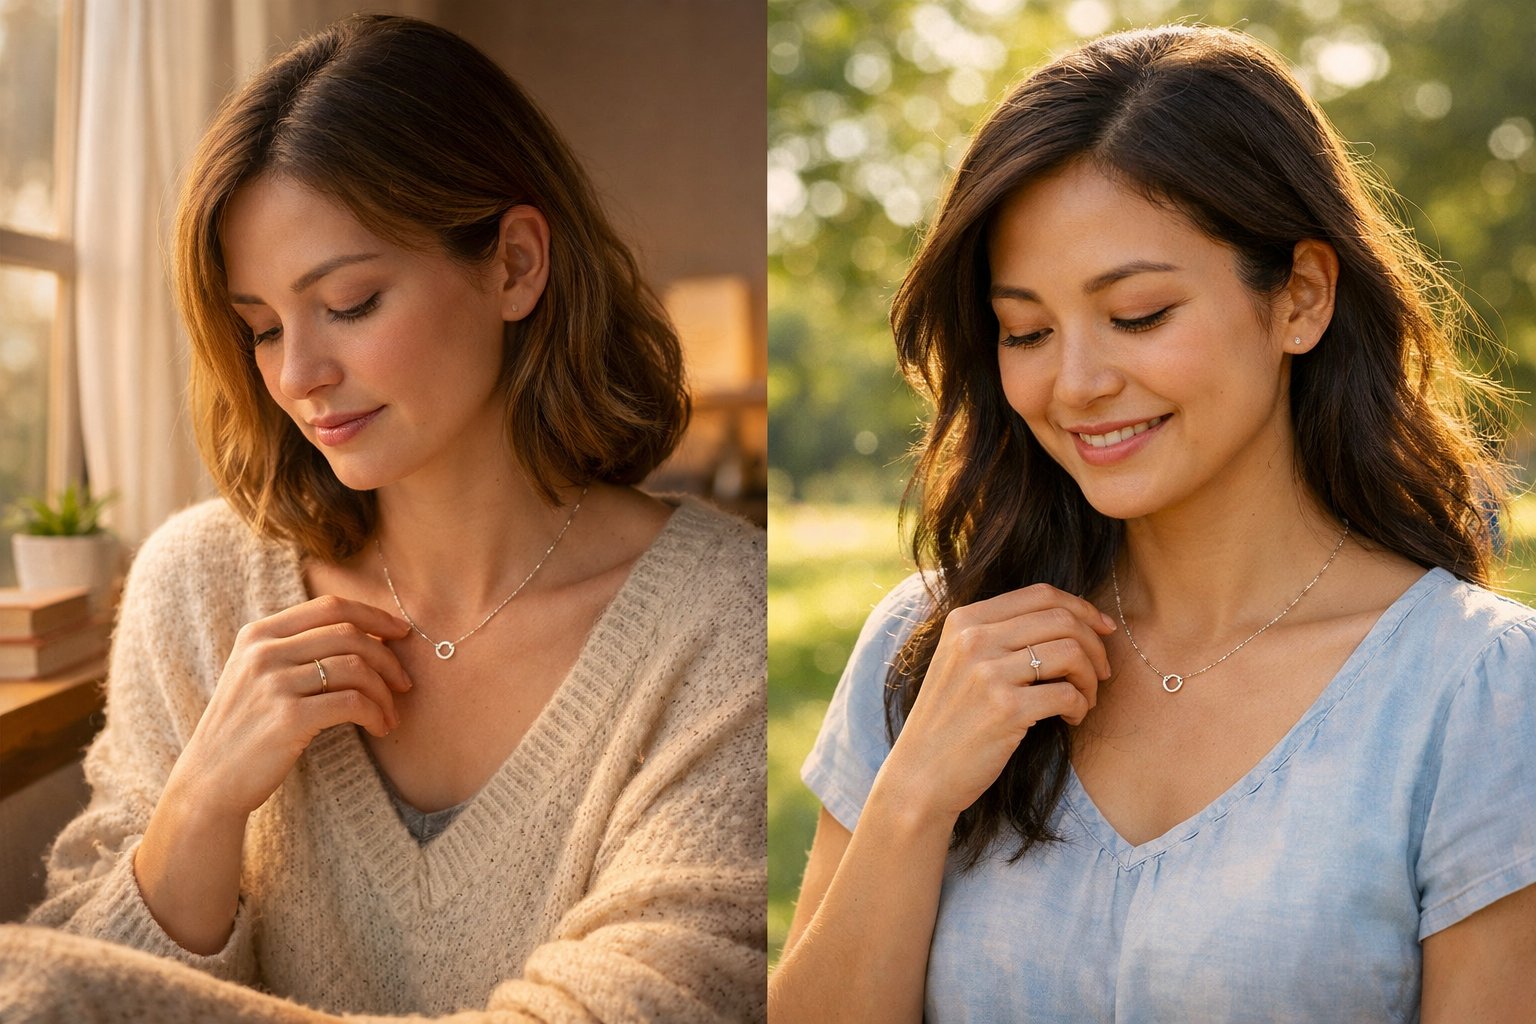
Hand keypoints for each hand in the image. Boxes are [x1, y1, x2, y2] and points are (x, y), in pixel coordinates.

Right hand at [166, 595, 413, 822]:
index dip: (373, 615)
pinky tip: (379, 727)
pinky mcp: (288, 718)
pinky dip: (376, 713)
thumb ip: (296, 649)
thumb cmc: (245, 728)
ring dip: (384, 693)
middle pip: (349, 634)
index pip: (329, 607)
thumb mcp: (257, 675)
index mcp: (258, 634)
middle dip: (387, 658)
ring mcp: (274, 684)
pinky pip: (353, 703)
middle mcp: (263, 652)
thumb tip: (367, 636)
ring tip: (390, 715)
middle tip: (404, 682)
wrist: (209, 780)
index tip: (401, 632)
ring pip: (356, 668)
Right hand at [881, 583, 1114, 822]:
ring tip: (1084, 700)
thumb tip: (1069, 618)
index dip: (1082, 608)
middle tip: (1101, 672)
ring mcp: (988, 673)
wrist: (921, 773)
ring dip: (1090, 678)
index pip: (1041, 594)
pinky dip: (1080, 706)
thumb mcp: (960, 662)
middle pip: (1062, 619)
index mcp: (964, 620)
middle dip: (1095, 645)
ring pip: (1071, 653)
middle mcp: (974, 639)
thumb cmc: (951, 719)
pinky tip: (1070, 719)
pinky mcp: (1006, 710)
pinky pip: (1067, 694)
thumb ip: (1000, 634)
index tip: (1104, 629)